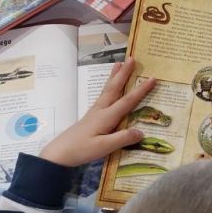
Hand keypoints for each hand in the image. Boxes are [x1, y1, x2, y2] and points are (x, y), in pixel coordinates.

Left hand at [40, 59, 155, 167]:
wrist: (59, 154)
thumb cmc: (82, 150)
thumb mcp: (104, 147)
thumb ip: (123, 138)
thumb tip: (142, 131)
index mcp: (107, 116)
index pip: (127, 101)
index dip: (141, 90)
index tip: (152, 78)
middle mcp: (101, 110)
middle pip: (114, 88)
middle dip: (124, 73)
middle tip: (131, 58)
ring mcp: (95, 112)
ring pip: (107, 90)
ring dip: (114, 76)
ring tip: (119, 63)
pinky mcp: (92, 116)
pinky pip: (103, 96)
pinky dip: (109, 86)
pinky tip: (109, 87)